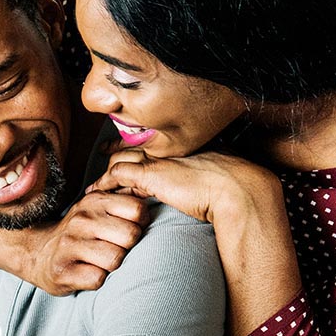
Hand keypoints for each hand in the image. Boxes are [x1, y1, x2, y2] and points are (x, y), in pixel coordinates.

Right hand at [23, 189, 149, 295]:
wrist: (38, 253)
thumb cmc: (79, 234)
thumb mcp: (97, 210)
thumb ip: (123, 203)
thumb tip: (156, 197)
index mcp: (93, 201)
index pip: (138, 209)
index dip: (140, 223)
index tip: (127, 230)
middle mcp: (81, 220)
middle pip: (131, 236)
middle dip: (128, 247)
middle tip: (114, 249)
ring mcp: (69, 245)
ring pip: (115, 260)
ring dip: (113, 266)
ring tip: (100, 262)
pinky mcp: (62, 271)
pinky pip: (98, 279)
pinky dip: (98, 280)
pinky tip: (87, 273)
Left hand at [87, 149, 281, 224]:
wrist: (239, 190)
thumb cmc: (235, 188)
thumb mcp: (213, 178)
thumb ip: (198, 178)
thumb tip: (195, 188)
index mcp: (183, 148)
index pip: (150, 144)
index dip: (135, 146)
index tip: (122, 146)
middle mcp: (168, 150)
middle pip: (131, 148)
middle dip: (115, 151)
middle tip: (102, 153)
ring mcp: (157, 161)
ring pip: (119, 160)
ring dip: (106, 171)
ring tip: (96, 183)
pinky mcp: (150, 175)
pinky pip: (116, 174)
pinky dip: (104, 183)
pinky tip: (96, 190)